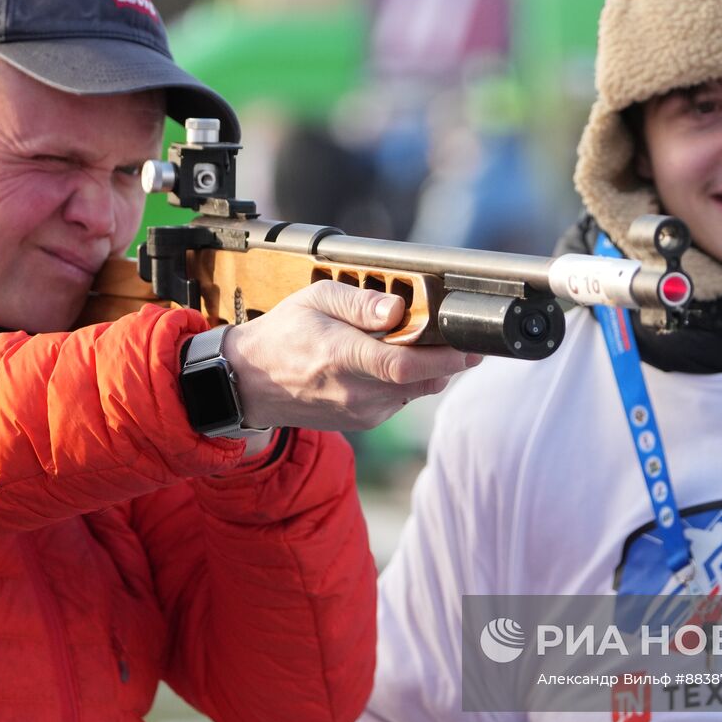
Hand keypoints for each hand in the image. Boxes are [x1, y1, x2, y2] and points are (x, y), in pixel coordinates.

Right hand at [219, 281, 481, 430]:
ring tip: (423, 345)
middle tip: (463, 341)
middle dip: (448, 362)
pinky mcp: (363, 422)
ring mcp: (360, 412)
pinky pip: (401, 401)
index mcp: (342, 357)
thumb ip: (360, 303)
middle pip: (421, 381)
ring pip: (415, 392)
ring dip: (429, 372)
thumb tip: (399, 309)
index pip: (405, 365)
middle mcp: (354, 391)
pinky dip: (408, 383)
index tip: (470, 346)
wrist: (251, 382)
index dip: (445, 358)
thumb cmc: (284, 333)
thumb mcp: (316, 299)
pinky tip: (392, 363)